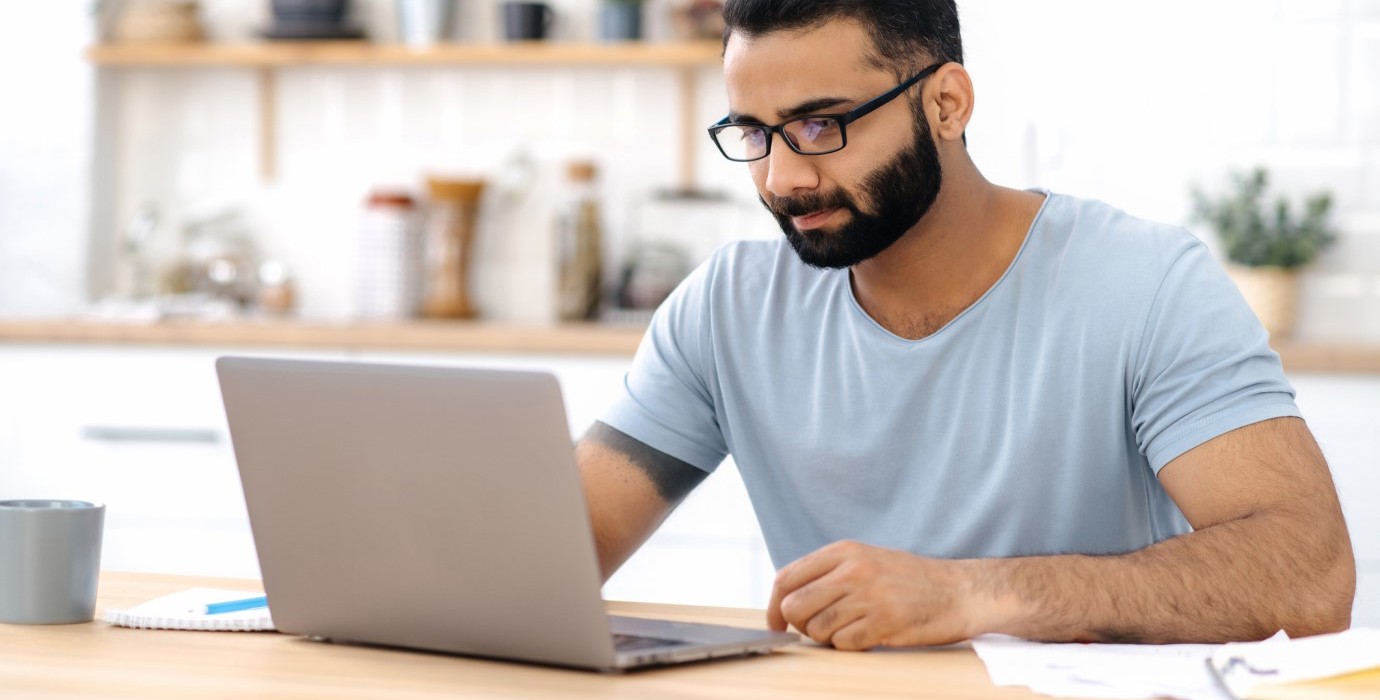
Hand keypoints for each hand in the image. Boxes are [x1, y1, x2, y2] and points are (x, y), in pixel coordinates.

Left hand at [767, 540, 979, 649]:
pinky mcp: (884, 622)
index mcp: (844, 551)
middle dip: (800, 625)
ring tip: (851, 629)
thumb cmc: (909, 580)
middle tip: (818, 629)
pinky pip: (843, 644)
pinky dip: (850, 646)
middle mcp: (853, 570)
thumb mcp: (866, 559)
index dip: (774, 606)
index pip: (786, 578)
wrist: (959, 591)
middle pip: (795, 606)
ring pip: (817, 629)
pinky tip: (868, 635)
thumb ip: (828, 573)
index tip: (776, 622)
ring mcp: (869, 596)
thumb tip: (786, 598)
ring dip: (828, 637)